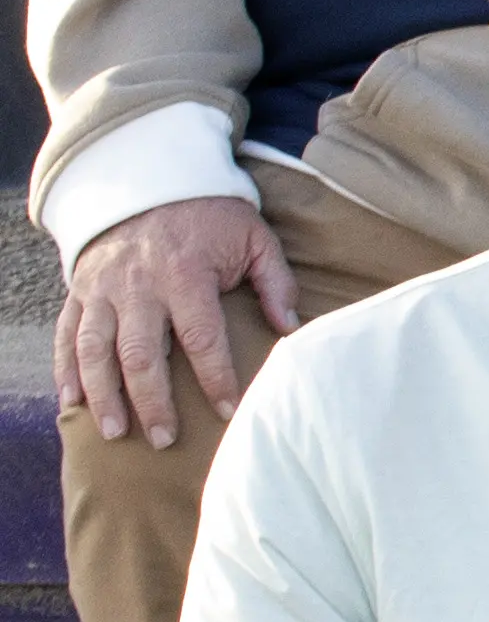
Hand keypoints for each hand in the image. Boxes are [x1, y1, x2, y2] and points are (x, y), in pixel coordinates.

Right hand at [59, 194, 294, 445]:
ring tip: (115, 432)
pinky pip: (67, 334)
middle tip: (165, 439)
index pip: (201, 338)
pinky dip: (65, 370)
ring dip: (104, 394)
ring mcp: (103, 290)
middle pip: (141, 354)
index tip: (227, 412)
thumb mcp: (254, 237)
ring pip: (96, 350)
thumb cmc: (210, 217)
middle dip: (152, 401)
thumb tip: (290, 328)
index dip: (215, 378)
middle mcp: (138, 287)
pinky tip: (72, 402)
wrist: (148, 182)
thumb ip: (275, 283)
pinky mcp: (80, 291)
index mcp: (185, 275)